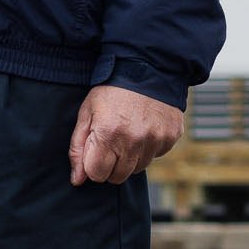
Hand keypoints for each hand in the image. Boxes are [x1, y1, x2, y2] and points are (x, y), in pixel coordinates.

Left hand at [68, 84, 183, 187]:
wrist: (148, 68)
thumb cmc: (111, 91)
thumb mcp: (87, 113)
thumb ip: (78, 148)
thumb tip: (77, 180)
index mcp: (108, 134)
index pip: (97, 175)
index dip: (93, 165)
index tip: (96, 150)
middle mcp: (133, 141)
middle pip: (117, 177)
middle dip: (111, 164)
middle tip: (112, 141)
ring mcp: (155, 140)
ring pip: (137, 169)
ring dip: (130, 157)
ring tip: (128, 132)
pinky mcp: (170, 138)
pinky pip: (155, 156)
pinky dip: (148, 147)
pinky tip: (144, 127)